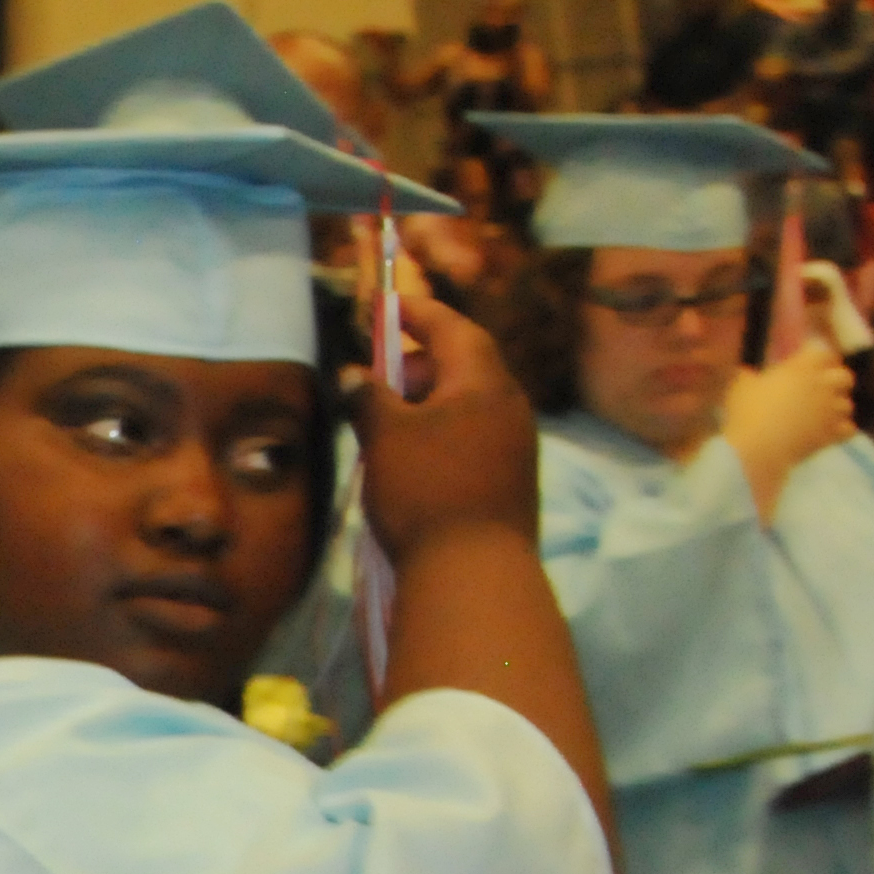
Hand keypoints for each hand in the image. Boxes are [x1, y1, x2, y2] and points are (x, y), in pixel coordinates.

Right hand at [347, 268, 540, 559]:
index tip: (390, 303)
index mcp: (483, 382)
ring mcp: (516, 443)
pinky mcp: (512, 478)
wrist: (475, 571)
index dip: (419, 312)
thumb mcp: (384, 437)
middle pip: (464, 365)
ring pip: (469, 403)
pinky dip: (442, 432)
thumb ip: (368, 398)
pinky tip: (415, 460)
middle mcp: (509, 405)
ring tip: (388, 425)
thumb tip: (357, 378)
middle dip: (418, 364)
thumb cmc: (426, 490)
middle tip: (377, 380)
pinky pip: (474, 435)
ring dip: (429, 402)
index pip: (453, 328)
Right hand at [721, 333, 857, 519]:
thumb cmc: (746, 413)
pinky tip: (828, 431)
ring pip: (847, 404)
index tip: (810, 363)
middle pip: (845, 377)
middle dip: (836, 381)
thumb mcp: (740, 387)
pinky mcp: (831, 433)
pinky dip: (840, 429)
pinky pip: (848, 428)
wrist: (757, 449)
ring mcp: (830, 411)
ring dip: (836, 407)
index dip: (819, 359)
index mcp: (802, 369)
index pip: (824, 354)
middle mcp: (822, 386)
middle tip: (821, 388)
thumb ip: (749, 376)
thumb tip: (748, 372)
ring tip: (823, 413)